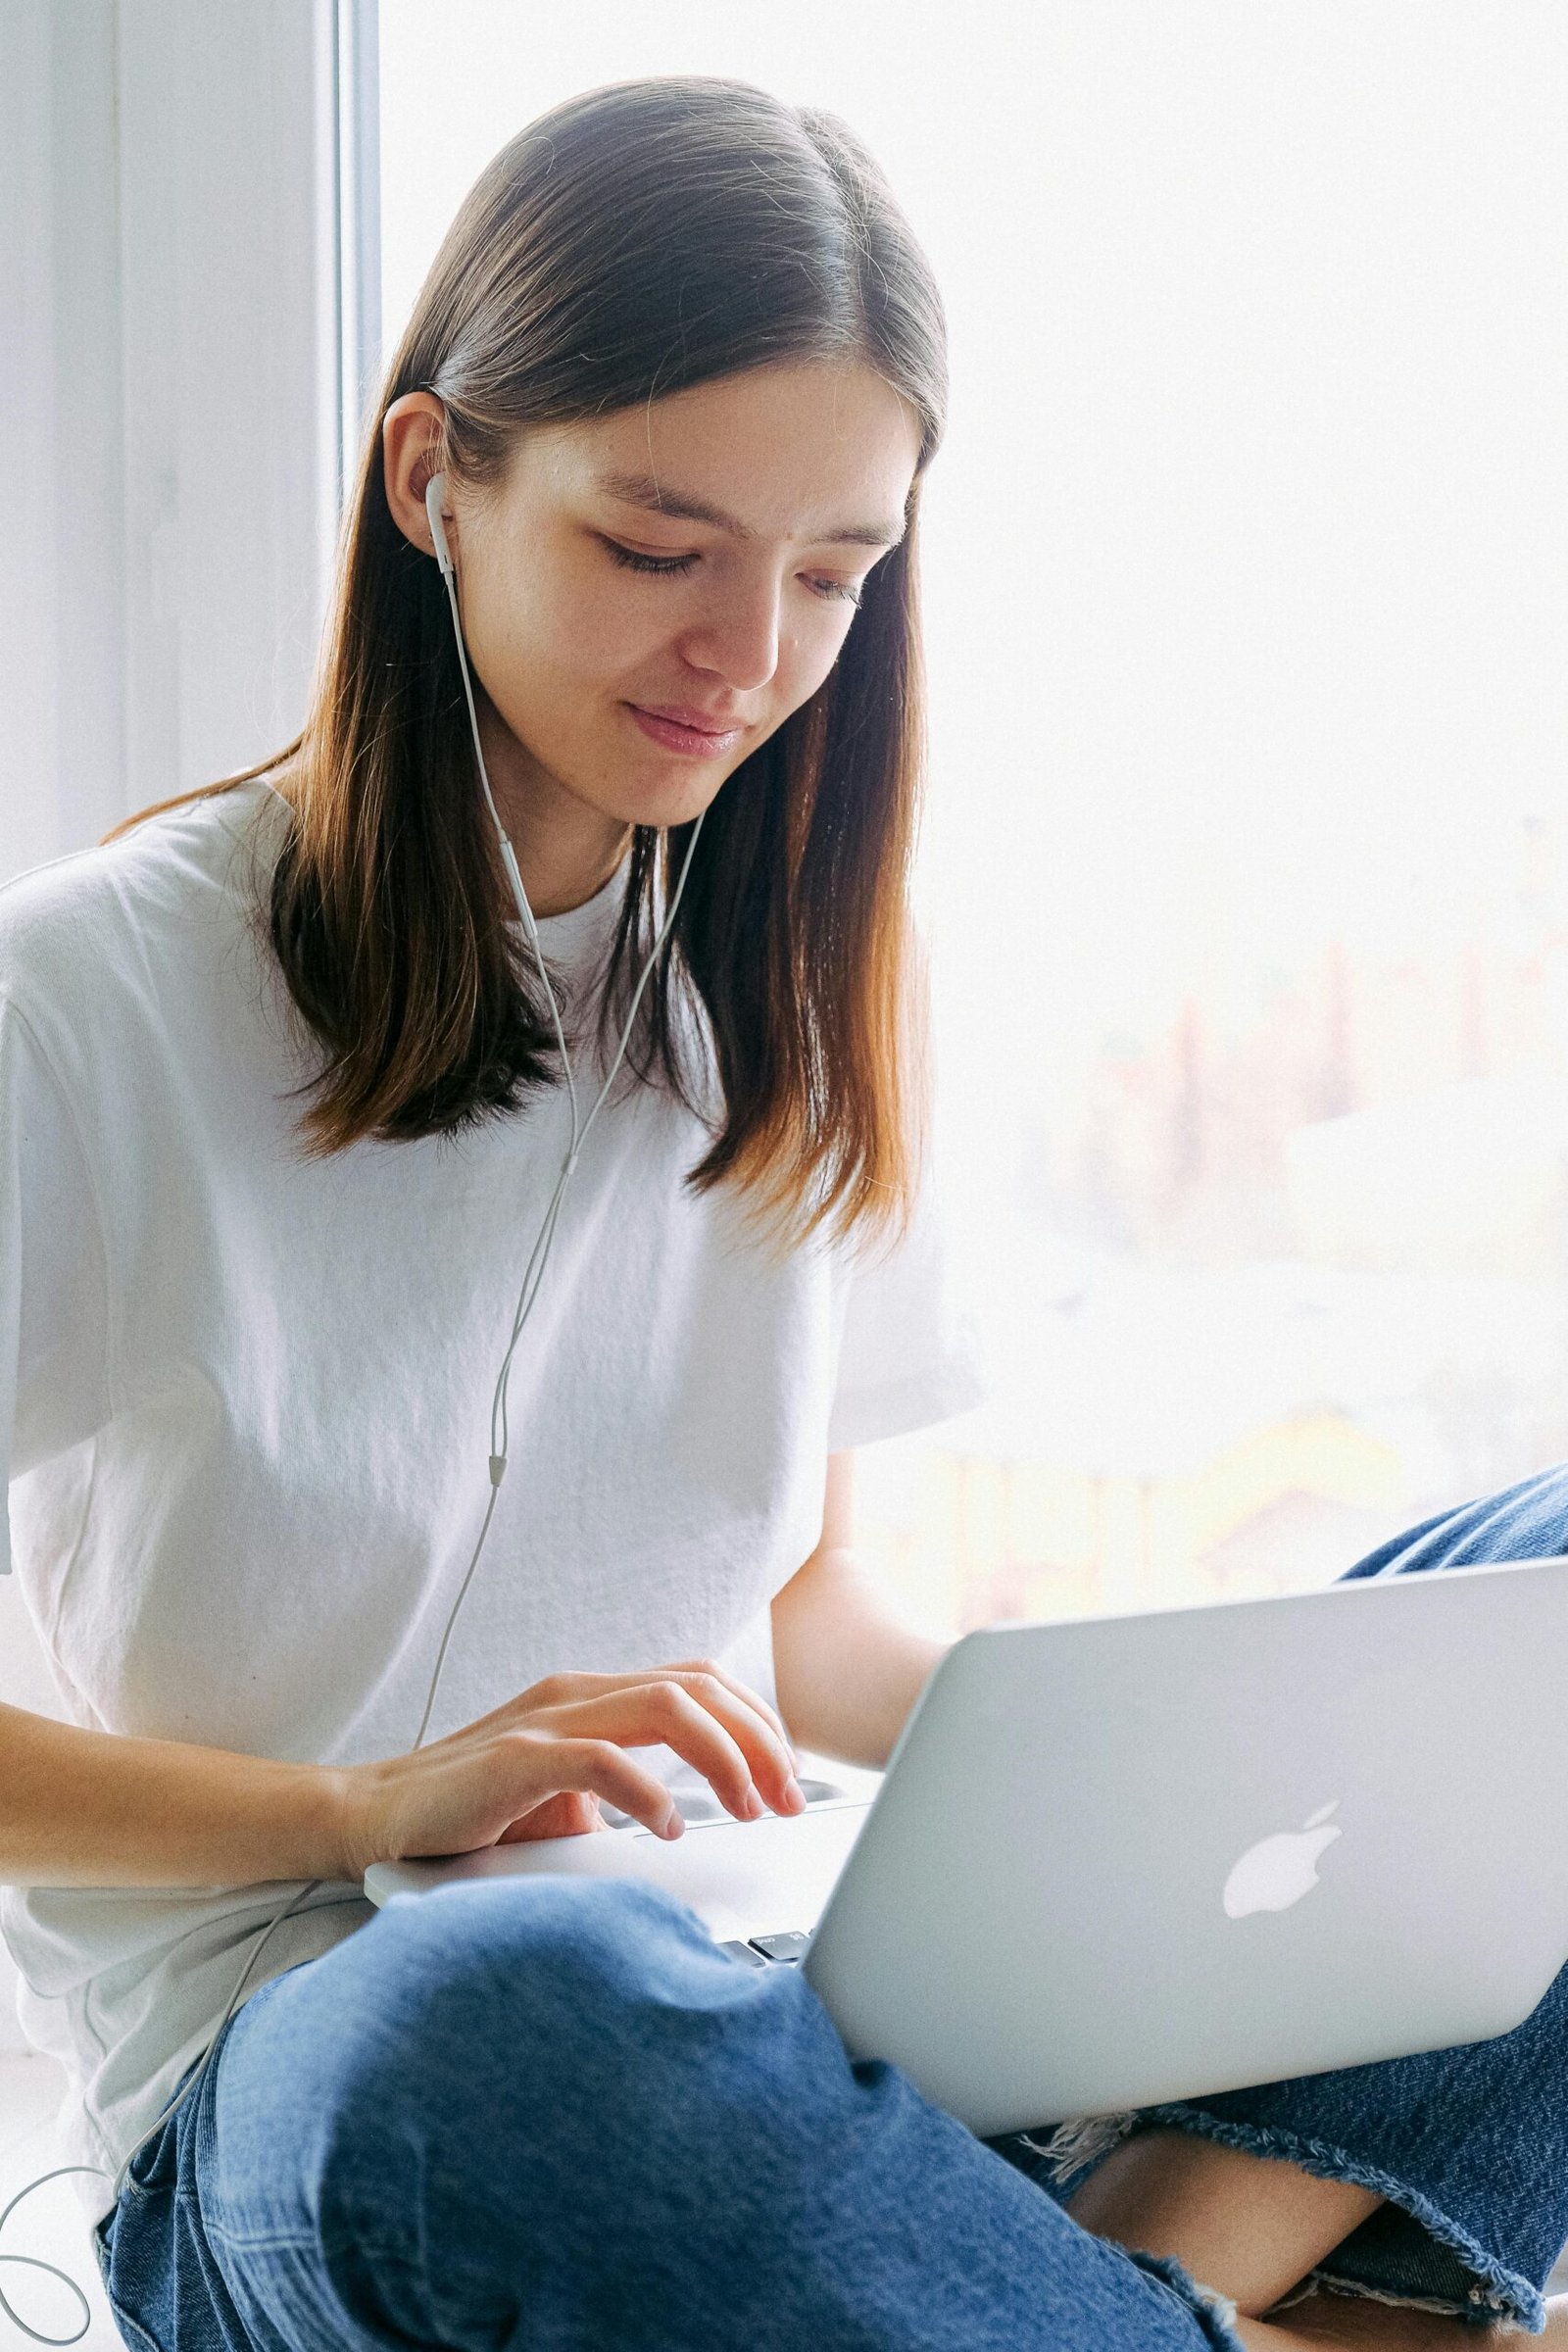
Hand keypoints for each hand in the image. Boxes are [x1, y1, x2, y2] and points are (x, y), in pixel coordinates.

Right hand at [339, 1661, 805, 1874]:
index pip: (699, 1682)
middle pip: (698, 1686)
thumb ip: (622, 1791)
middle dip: (760, 1739)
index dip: (756, 1722)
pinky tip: (669, 1828)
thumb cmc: (470, 1812)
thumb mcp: (565, 1798)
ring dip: (724, 1757)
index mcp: (593, 1695)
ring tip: (748, 1808)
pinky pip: (600, 1759)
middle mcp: (576, 1693)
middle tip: (789, 1800)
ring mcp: (545, 1719)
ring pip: (664, 1705)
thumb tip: (693, 1823)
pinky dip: (647, 1791)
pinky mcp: (513, 1759)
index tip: (789, 1779)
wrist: (372, 1816)